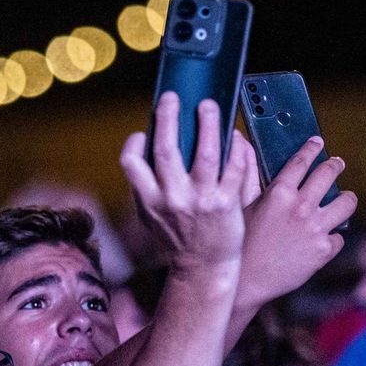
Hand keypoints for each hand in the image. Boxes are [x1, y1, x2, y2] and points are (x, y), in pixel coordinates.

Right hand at [120, 94, 252, 290]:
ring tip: (208, 106)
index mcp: (150, 201)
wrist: (204, 268)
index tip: (141, 132)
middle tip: (172, 97)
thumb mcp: (152, 216)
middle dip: (168, 116)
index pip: (131, 164)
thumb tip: (149, 146)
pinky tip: (233, 136)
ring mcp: (201, 201)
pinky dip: (235, 147)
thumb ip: (147, 186)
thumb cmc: (178, 239)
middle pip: (167, 149)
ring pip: (206, 151)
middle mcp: (172, 200)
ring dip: (208, 122)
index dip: (134, 143)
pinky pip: (233, 166)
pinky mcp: (226, 203)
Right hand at [239, 137, 356, 309]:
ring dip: (346, 199)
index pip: (302, 160)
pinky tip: (324, 238)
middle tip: (336, 164)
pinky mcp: (324, 250)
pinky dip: (333, 237)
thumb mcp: (240, 205)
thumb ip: (247, 173)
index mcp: (279, 193)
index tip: (317, 143)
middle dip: (335, 165)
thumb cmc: (239, 244)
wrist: (246, 283)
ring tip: (343, 200)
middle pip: (330, 173)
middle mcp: (301, 207)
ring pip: (347, 202)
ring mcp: (315, 229)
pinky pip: (339, 236)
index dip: (312, 148)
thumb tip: (239, 141)